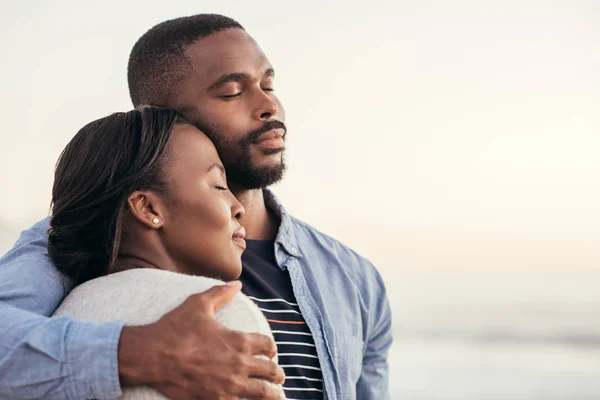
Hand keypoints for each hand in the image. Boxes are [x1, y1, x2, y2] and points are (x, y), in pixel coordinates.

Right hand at [118, 281, 284, 398]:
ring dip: (272, 394)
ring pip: (262, 393)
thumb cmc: (175, 329)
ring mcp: (229, 385)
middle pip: (271, 372)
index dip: (271, 349)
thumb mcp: (199, 304)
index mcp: (238, 341)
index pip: (267, 346)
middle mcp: (239, 364)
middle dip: (277, 374)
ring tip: (276, 396)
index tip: (270, 353)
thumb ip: (221, 294)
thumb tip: (237, 284)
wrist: (152, 356)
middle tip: (279, 377)